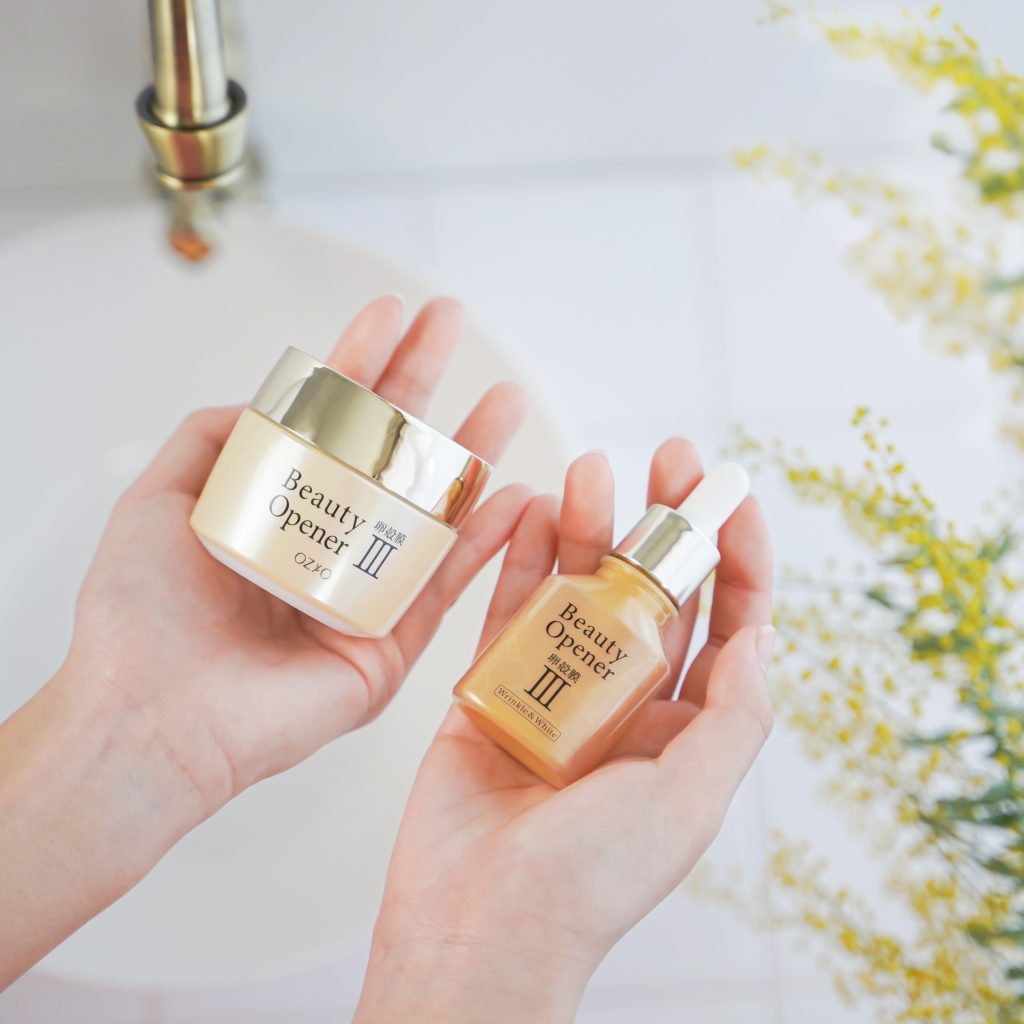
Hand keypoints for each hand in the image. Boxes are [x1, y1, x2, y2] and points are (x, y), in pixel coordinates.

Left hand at [0, 297, 528, 984]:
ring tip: (505, 399)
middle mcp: (326, 545)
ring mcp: (363, 593)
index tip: (392, 312)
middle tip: (453, 321)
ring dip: (470, 452)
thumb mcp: (160, 500)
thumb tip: (268, 401)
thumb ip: (212, 439)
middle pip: (386, 451)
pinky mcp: (390, 645)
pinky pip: (446, 586)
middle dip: (422, 382)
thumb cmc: (142, 615)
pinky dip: (482, 542)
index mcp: (276, 509)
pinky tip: (512, 496)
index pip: (330, 423)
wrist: (154, 716)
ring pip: (430, 511)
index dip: (362, 364)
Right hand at [355, 440, 773, 1023]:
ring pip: (582, 587)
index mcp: (684, 729)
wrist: (476, 923)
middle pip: (656, 591)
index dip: (737, 555)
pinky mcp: (493, 686)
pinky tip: (529, 511)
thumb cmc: (588, 881)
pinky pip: (509, 609)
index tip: (729, 494)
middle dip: (666, 522)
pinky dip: (519, 558)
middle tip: (669, 458)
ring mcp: (557, 688)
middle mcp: (627, 701)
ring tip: (588, 469)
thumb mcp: (688, 803)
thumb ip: (733, 717)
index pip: (727, 624)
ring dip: (590, 525)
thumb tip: (760, 636)